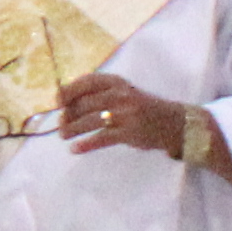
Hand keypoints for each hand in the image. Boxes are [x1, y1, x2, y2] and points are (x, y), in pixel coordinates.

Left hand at [50, 70, 198, 161]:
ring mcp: (125, 114)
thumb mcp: (123, 93)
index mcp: (117, 83)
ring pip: (90, 121)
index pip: (87, 82)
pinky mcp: (129, 133)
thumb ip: (100, 93)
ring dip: (72, 129)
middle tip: (60, 123)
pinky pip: (101, 138)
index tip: (57, 101)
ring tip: (63, 135)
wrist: (174, 123)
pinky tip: (75, 148)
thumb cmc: (142, 107)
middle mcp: (120, 95)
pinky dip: (86, 144)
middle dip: (68, 114)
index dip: (69, 91)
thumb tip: (66, 101)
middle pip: (85, 103)